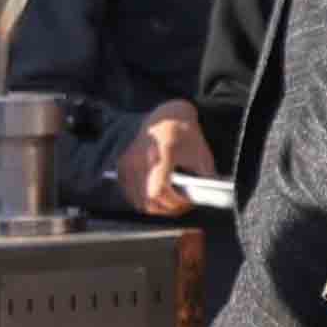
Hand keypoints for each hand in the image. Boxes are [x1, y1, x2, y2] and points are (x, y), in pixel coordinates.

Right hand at [115, 101, 208, 215]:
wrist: (165, 117)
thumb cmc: (185, 135)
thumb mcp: (201, 154)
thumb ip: (204, 178)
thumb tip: (204, 201)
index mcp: (162, 152)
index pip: (159, 190)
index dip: (174, 202)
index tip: (188, 202)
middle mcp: (140, 159)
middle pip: (148, 200)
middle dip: (167, 208)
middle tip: (182, 206)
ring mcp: (128, 164)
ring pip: (138, 201)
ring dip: (156, 207)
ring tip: (171, 203)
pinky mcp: (122, 168)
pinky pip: (131, 195)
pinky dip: (144, 201)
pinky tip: (158, 197)